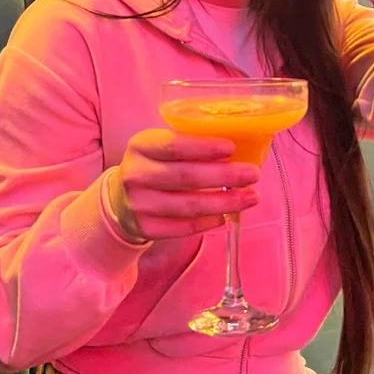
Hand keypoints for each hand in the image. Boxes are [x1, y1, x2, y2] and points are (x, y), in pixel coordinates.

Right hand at [105, 129, 259, 240]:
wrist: (120, 201)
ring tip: (251, 197)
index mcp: (141, 146)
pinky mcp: (145, 229)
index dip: (203, 148)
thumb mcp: (159, 147)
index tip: (231, 148)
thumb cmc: (153, 166)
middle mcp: (135, 175)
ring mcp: (138, 204)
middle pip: (186, 177)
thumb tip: (239, 145)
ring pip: (189, 205)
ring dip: (225, 202)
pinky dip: (208, 222)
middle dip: (224, 176)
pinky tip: (226, 216)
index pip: (173, 146)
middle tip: (253, 174)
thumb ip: (189, 143)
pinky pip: (183, 227)